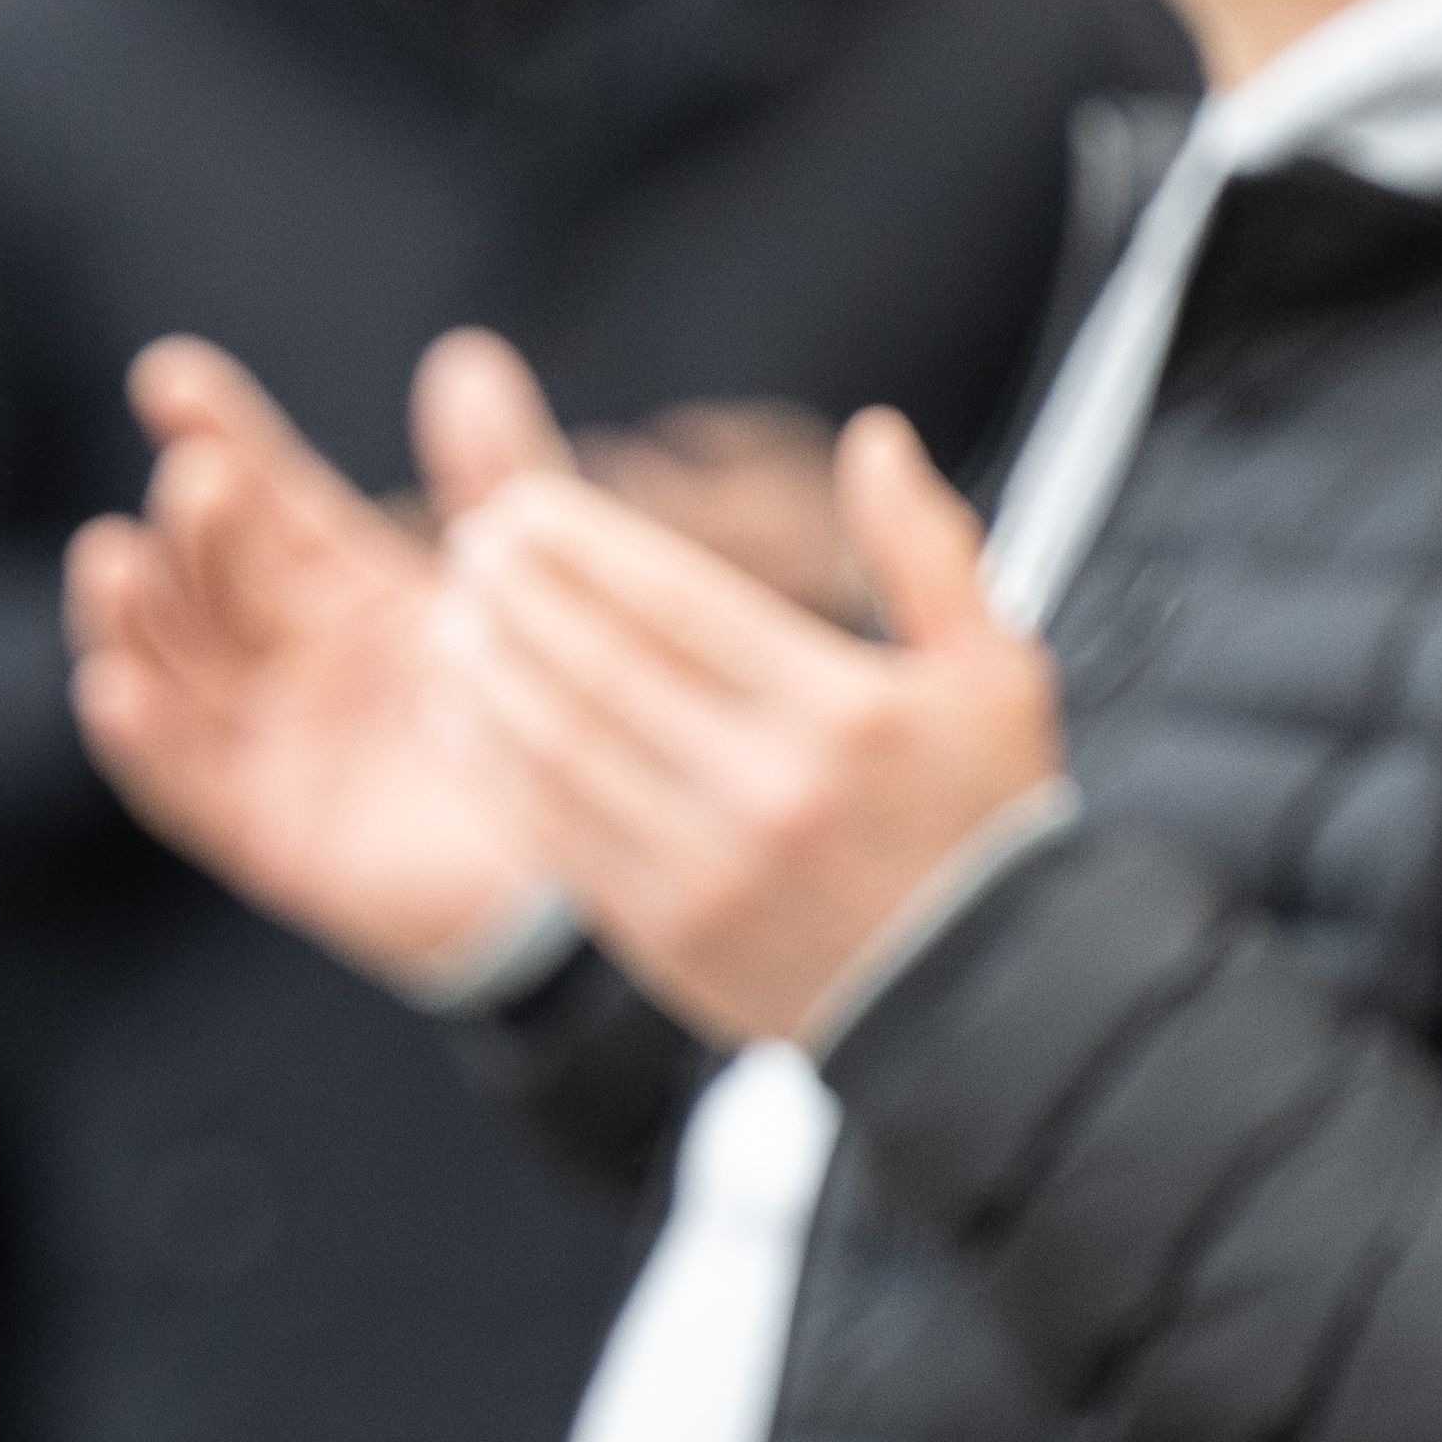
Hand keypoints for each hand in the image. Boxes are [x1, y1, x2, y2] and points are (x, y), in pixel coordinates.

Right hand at [63, 330, 576, 982]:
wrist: (592, 856)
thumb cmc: (554, 712)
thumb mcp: (528, 579)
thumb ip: (496, 479)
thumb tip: (463, 358)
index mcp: (343, 583)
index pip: (263, 495)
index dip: (214, 434)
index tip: (168, 376)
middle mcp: (288, 656)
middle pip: (213, 576)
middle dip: (192, 528)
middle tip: (198, 481)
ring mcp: (268, 741)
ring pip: (173, 670)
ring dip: (132, 618)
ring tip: (111, 562)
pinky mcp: (264, 829)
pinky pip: (185, 784)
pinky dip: (144, 741)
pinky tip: (115, 690)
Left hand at [437, 407, 1061, 1047]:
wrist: (978, 1003)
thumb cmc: (981, 821)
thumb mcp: (994, 674)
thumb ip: (928, 549)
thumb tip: (874, 438)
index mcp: (839, 714)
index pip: (675, 604)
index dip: (582, 548)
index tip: (520, 508)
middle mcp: (765, 792)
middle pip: (600, 670)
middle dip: (517, 598)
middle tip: (468, 547)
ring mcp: (707, 871)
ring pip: (560, 752)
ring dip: (487, 676)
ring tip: (447, 617)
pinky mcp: (666, 935)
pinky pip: (552, 834)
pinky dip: (494, 768)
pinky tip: (462, 713)